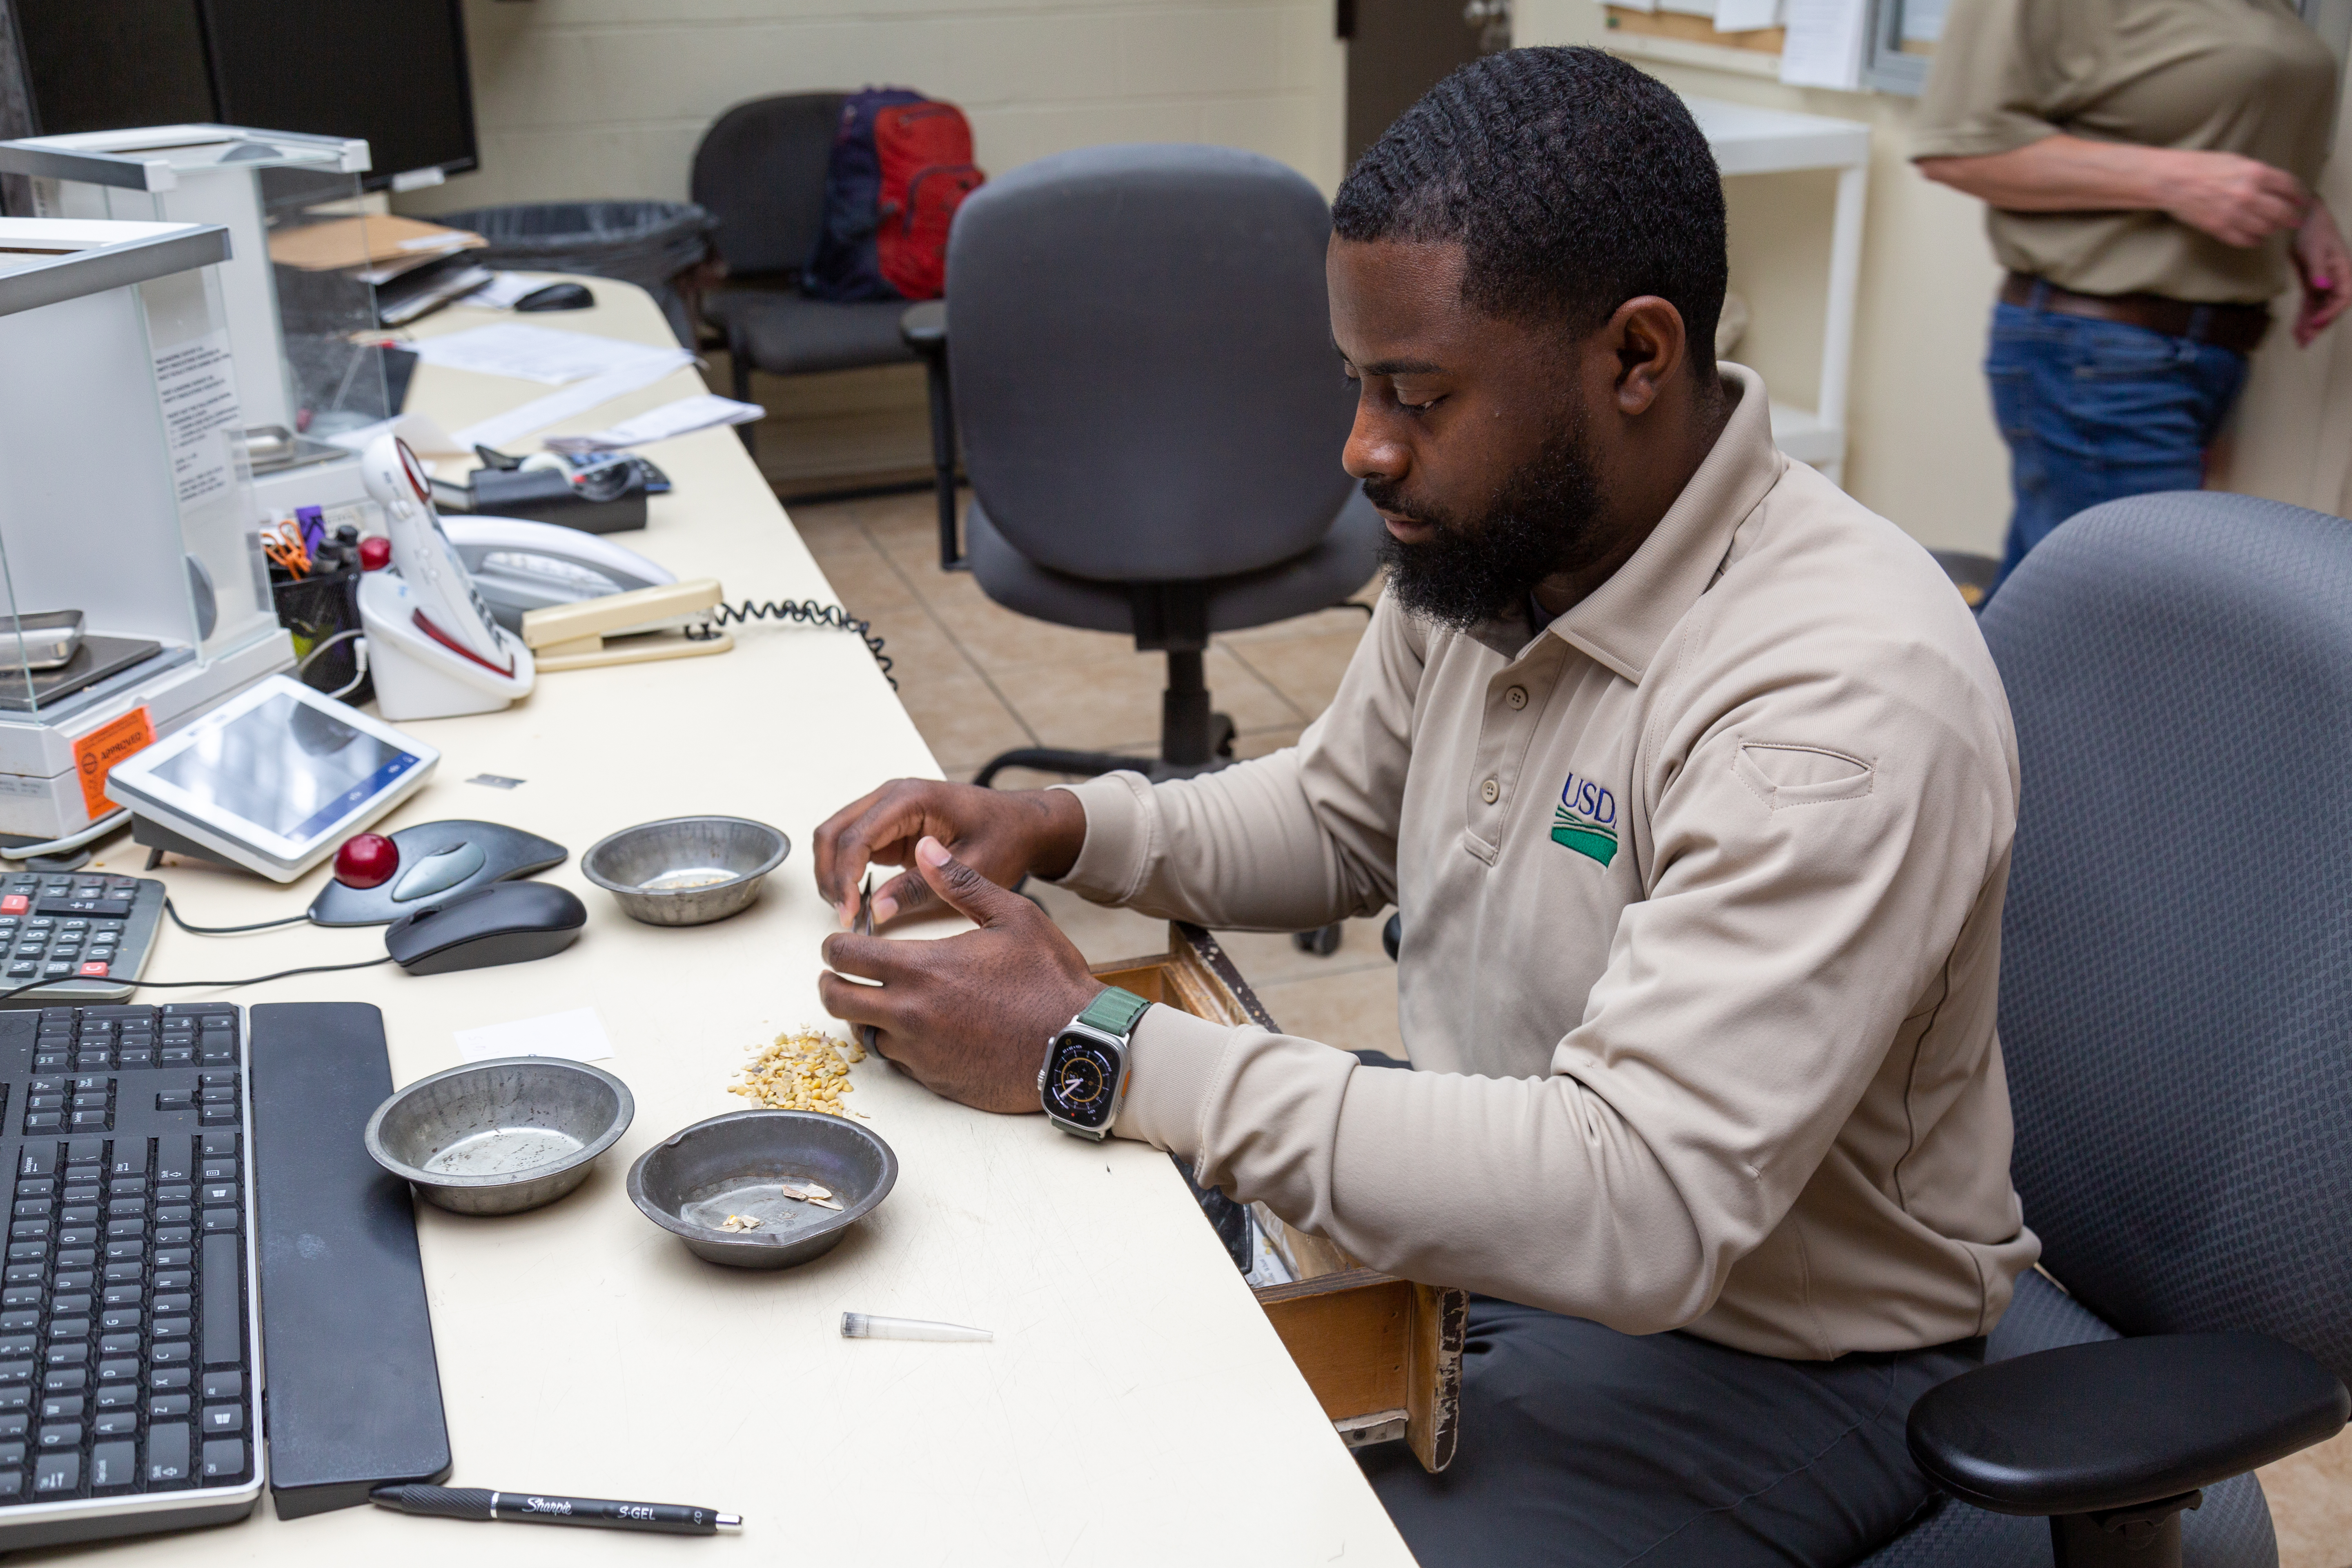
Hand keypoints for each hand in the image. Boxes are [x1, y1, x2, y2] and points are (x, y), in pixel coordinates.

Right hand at [812, 779, 1086, 928]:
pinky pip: (852, 847)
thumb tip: (876, 910)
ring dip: (832, 874)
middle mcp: (891, 797)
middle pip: (833, 832)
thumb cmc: (1004, 837)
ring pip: (835, 838)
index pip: (856, 836)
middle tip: (844, 916)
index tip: (850, 914)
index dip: (844, 877)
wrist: (1022, 823)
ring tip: (848, 912)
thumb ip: (920, 888)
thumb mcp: (971, 868)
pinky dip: (845, 873)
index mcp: (911, 798)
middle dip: (829, 876)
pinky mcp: (888, 828)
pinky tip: (857, 901)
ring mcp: (887, 810)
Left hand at [818, 836, 1102, 1113]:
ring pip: (863, 1033)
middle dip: (832, 982)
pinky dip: (895, 1044)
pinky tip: (915, 1029)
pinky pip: (895, 1061)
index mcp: (922, 968)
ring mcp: (919, 1052)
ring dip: (864, 1015)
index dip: (834, 946)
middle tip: (838, 974)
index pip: (846, 956)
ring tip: (880, 1000)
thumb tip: (927, 850)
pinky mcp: (933, 1080)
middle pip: (837, 1000)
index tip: (838, 943)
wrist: (1078, 1048)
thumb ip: (961, 884)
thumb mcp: (1013, 916)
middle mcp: (910, 1014)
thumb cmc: (1050, 982)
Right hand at [2160, 149, 2310, 248]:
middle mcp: (2249, 195)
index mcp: (2255, 173)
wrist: (2172, 180)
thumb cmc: (2200, 166)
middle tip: (2295, 220)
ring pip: (2266, 228)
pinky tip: (2256, 238)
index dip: (2299, 195)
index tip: (2302, 201)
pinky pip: (2245, 239)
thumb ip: (2257, 174)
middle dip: (2292, 217)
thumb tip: (2273, 187)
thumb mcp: (2235, 161)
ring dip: (2273, 229)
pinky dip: (2254, 240)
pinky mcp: (2220, 228)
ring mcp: (2234, 214)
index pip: (2289, 186)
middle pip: (2282, 211)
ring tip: (2273, 228)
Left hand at [2292, 199, 2350, 346]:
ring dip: (2310, 325)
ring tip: (2300, 342)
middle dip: (2319, 325)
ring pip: (2320, 308)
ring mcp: (2325, 282)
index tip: (2316, 322)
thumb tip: (2322, 287)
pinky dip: (2304, 317)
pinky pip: (2310, 304)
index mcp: (2344, 270)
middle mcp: (2337, 279)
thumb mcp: (2314, 248)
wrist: (2304, 219)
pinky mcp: (2313, 283)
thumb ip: (2318, 270)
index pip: (2343, 297)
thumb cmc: (2314, 229)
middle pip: (2332, 307)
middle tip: (2305, 341)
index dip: (2331, 312)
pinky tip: (2297, 331)